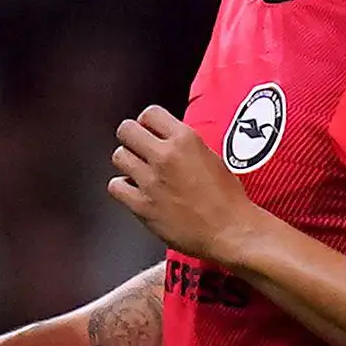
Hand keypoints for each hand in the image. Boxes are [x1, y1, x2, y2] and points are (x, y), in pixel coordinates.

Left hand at [105, 105, 263, 267]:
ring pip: (119, 156)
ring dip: (127, 162)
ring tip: (138, 171)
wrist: (230, 231)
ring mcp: (151, 181)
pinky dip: (122, 187)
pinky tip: (134, 190)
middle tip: (138, 148)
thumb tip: (168, 141)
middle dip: (132, 138)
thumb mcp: (211, 157)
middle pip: (126, 130)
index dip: (147, 122)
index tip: (149, 131)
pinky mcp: (142, 205)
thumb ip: (185, 145)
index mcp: (185, 140)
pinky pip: (115, 186)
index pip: (150, 113)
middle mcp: (165, 156)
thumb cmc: (228, 200)